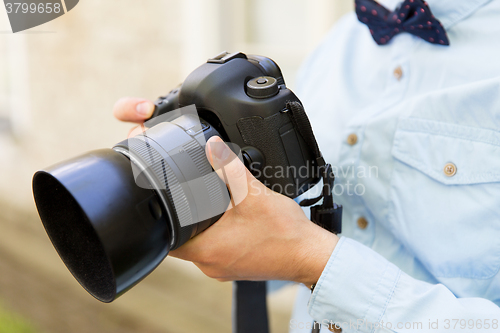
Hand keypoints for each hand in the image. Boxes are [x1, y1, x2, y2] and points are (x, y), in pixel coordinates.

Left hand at [113, 97, 338, 284]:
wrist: (310, 256)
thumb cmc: (284, 234)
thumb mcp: (253, 194)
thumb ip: (229, 168)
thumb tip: (212, 146)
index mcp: (207, 250)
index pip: (166, 237)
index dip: (161, 219)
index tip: (162, 201)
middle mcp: (210, 264)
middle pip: (179, 241)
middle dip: (180, 219)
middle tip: (185, 197)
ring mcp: (222, 268)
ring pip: (198, 245)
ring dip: (198, 227)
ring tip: (206, 206)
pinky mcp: (235, 266)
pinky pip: (215, 250)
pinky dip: (215, 235)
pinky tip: (226, 221)